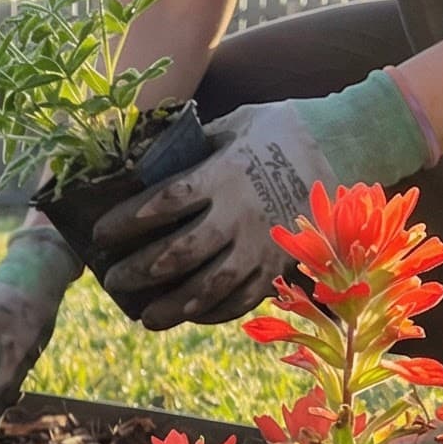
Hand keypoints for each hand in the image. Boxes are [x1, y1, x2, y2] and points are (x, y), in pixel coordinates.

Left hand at [90, 101, 323, 329]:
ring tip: (146, 318)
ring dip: (174, 306)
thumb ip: (193, 148)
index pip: (163, 203)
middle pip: (178, 252)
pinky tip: (192, 315)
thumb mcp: (232, 125)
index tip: (99, 235)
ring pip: (210, 287)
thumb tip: (148, 160)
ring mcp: (260, 243)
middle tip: (112, 282)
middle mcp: (238, 214)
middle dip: (139, 271)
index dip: (126, 222)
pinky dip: (215, 312)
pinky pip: (245, 298)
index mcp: (222, 175)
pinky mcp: (280, 262)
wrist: (343, 145)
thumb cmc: (279, 129)